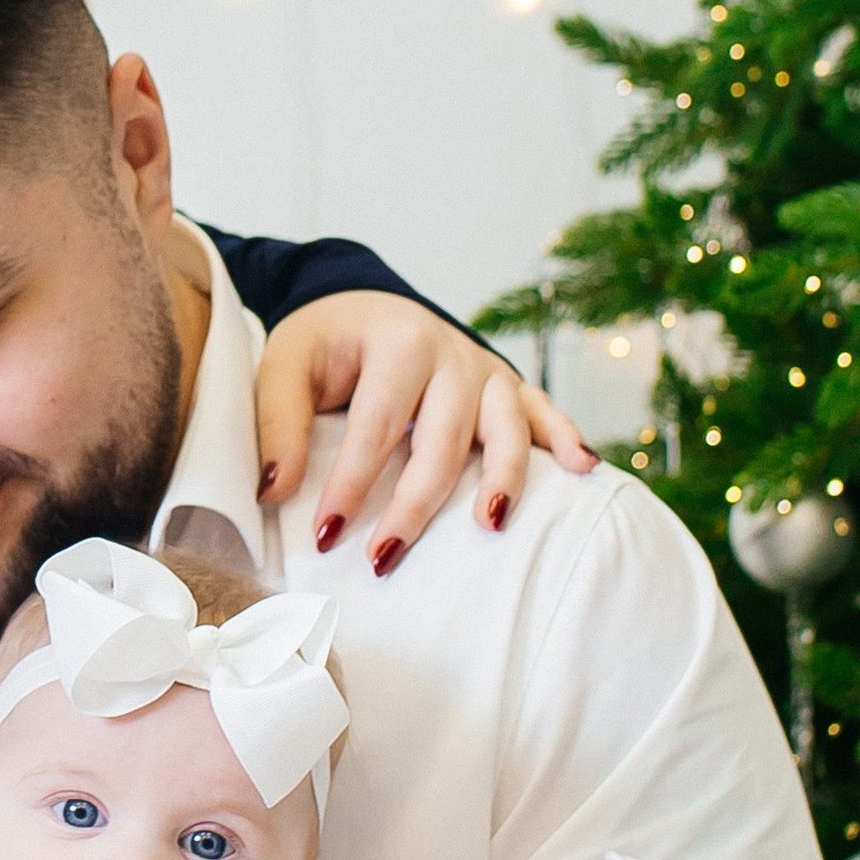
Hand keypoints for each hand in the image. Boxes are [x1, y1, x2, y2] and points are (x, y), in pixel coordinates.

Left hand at [254, 290, 593, 572]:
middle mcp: (452, 353)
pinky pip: (544, 412)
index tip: (326, 535)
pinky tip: (583, 469)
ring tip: (489, 524)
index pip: (375, 426)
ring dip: (501, 478)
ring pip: (503, 429)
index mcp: (398, 342)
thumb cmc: (323, 343)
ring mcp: (487, 371)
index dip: (351, 484)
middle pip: (441, 439)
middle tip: (385, 557)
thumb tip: (276, 492)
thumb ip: (280, 427)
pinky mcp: (508, 387)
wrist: (363, 302)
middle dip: (415, 503)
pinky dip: (566, 438)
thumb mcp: (284, 368)